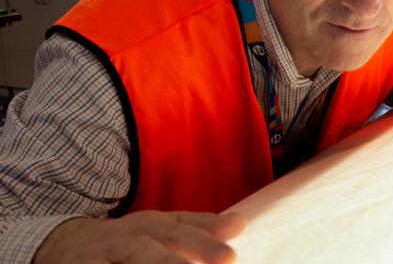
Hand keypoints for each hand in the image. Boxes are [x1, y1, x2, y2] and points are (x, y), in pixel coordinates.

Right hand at [35, 210, 245, 263]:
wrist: (61, 245)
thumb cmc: (126, 240)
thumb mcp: (160, 228)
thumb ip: (199, 228)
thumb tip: (241, 223)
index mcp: (149, 226)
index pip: (179, 233)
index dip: (204, 242)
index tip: (231, 256)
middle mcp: (124, 240)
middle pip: (149, 251)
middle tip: (215, 263)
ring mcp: (98, 259)